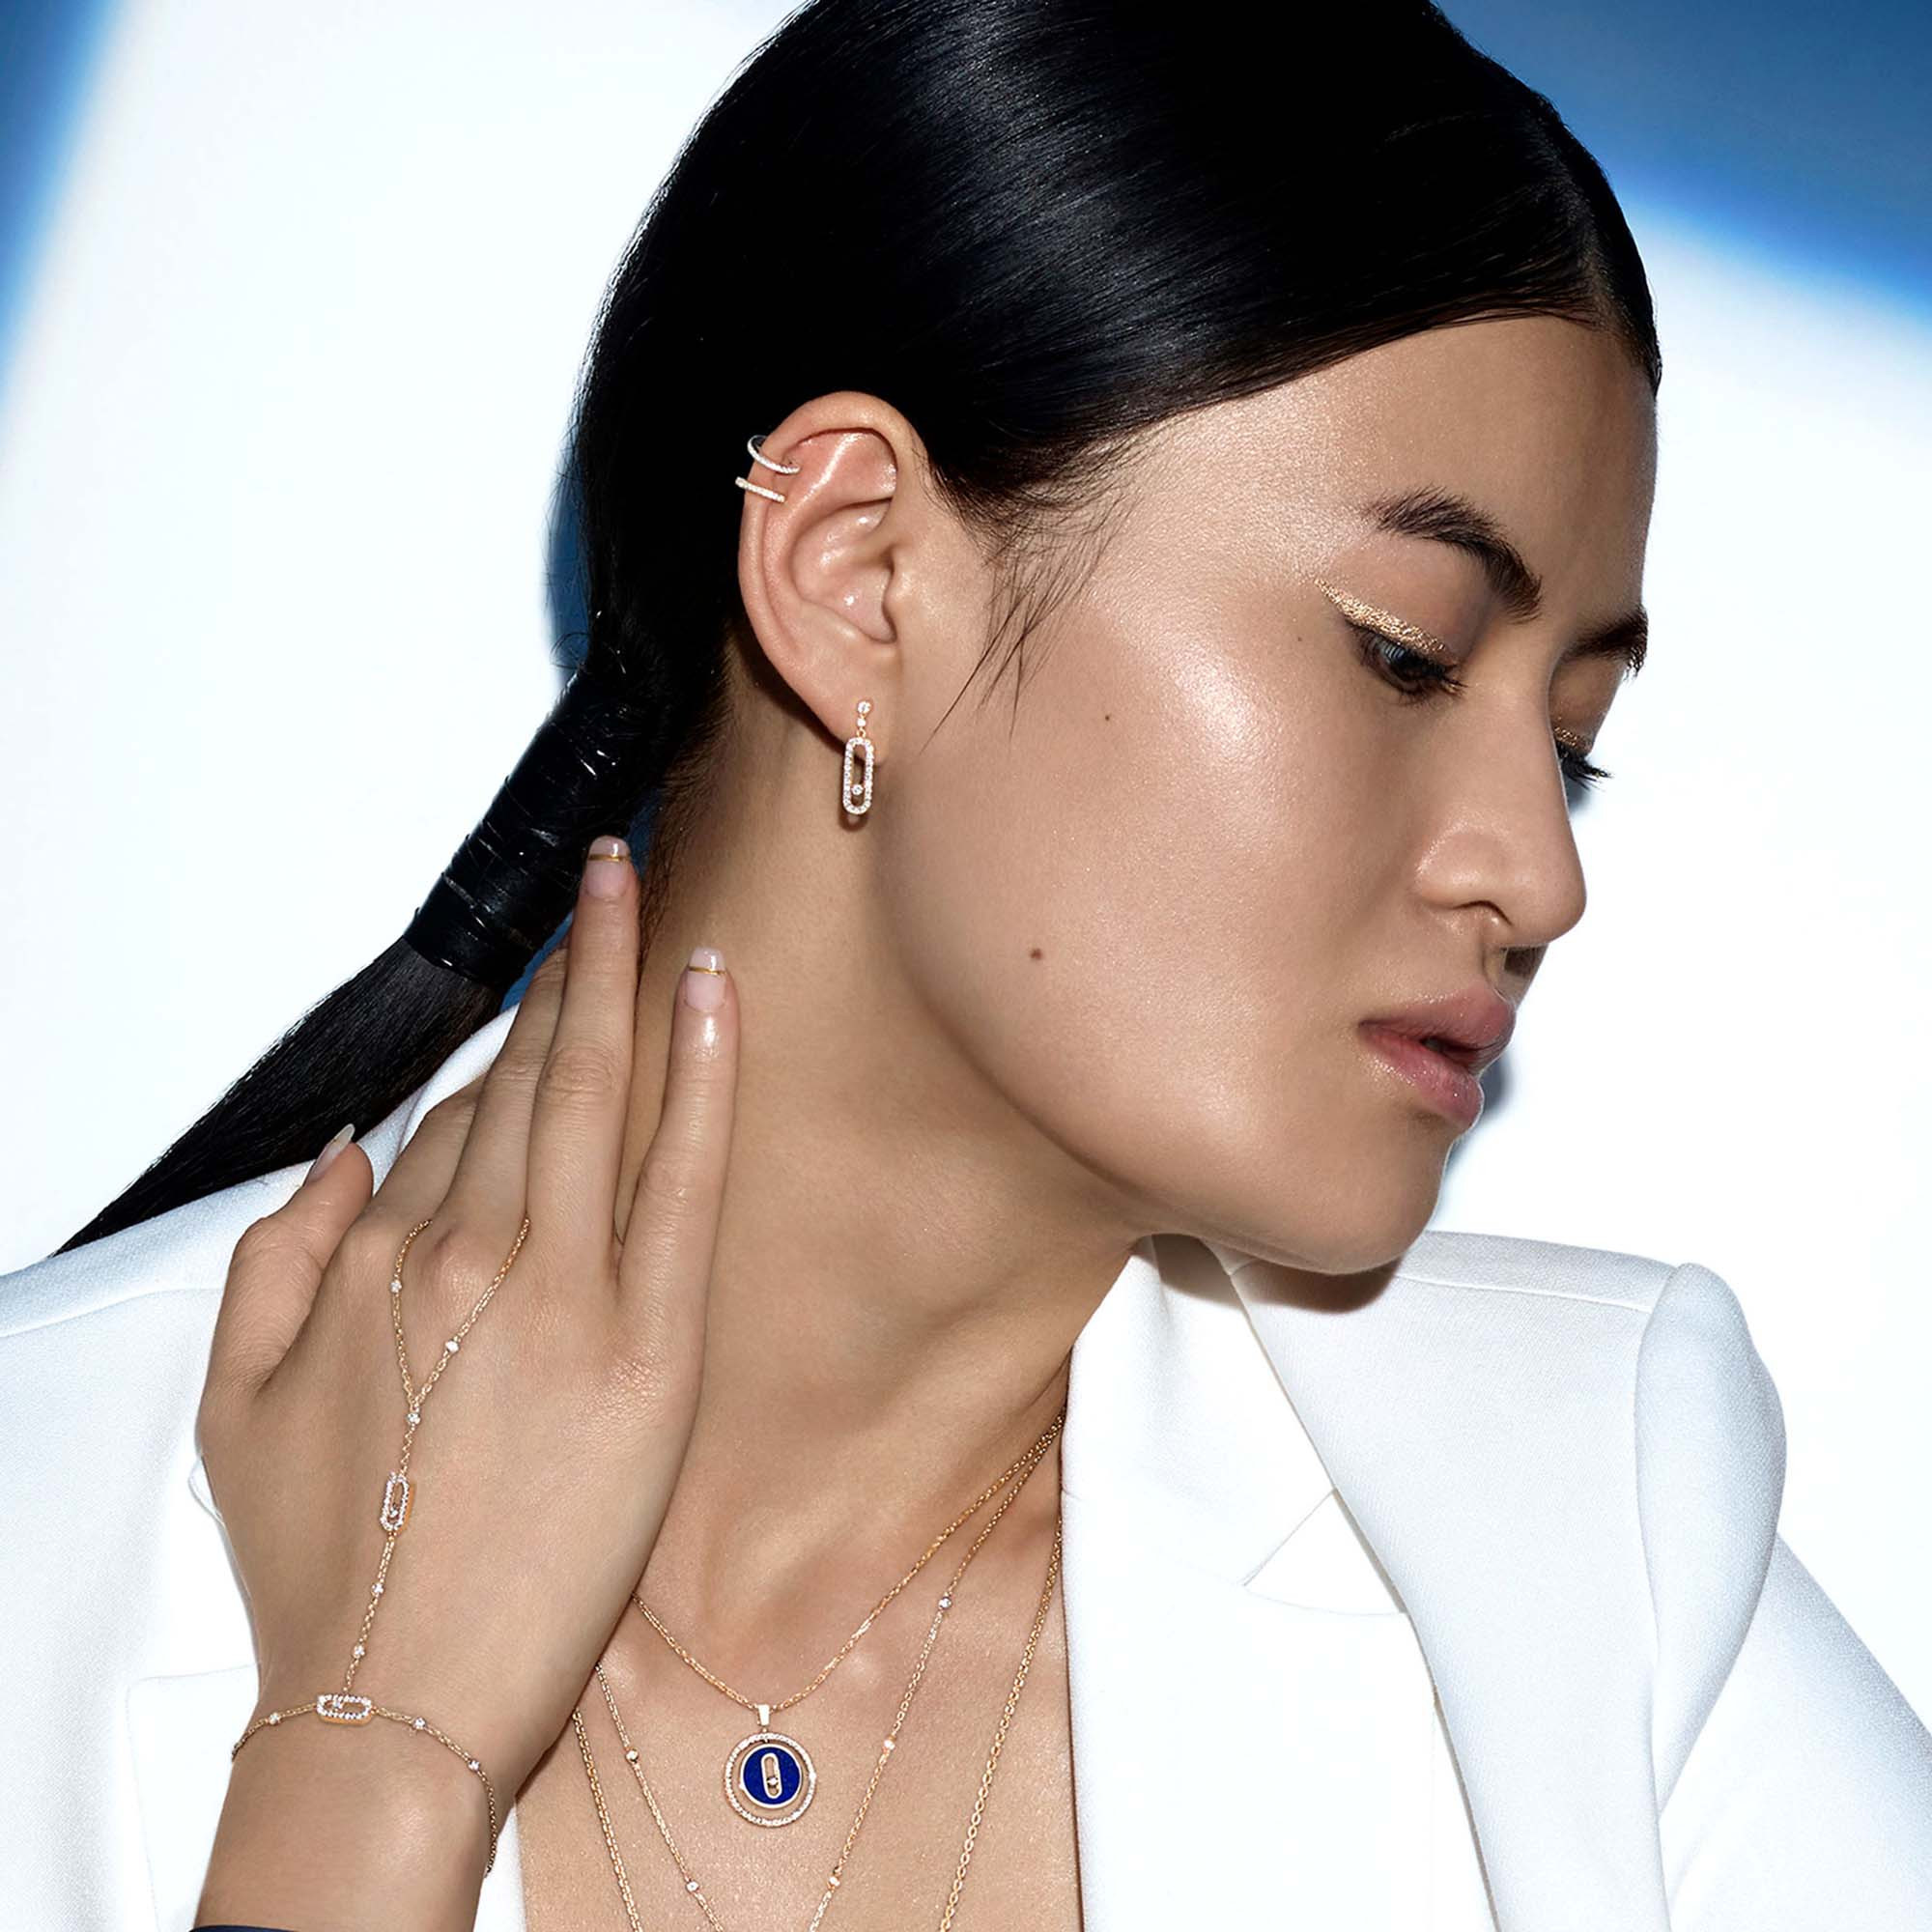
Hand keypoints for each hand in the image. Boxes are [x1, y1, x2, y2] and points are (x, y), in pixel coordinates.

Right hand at [194, 836, 737, 1926]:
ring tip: (639, 893)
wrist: (398, 1708)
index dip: (498, 1057)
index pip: (452, 1121)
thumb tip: (346, 1153)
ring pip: (591, 1099)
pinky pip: (680, 1175)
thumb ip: (274, 1256)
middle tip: (600, 878)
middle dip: (565, 963)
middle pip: (525, 1078)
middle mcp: (469, 1255)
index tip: (537, 995)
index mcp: (376, 1260)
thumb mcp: (233, 1402)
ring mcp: (566, 1295)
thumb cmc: (324, 1564)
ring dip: (619, 981)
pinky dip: (698, 1072)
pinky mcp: (649, 1348)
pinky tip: (708, 991)